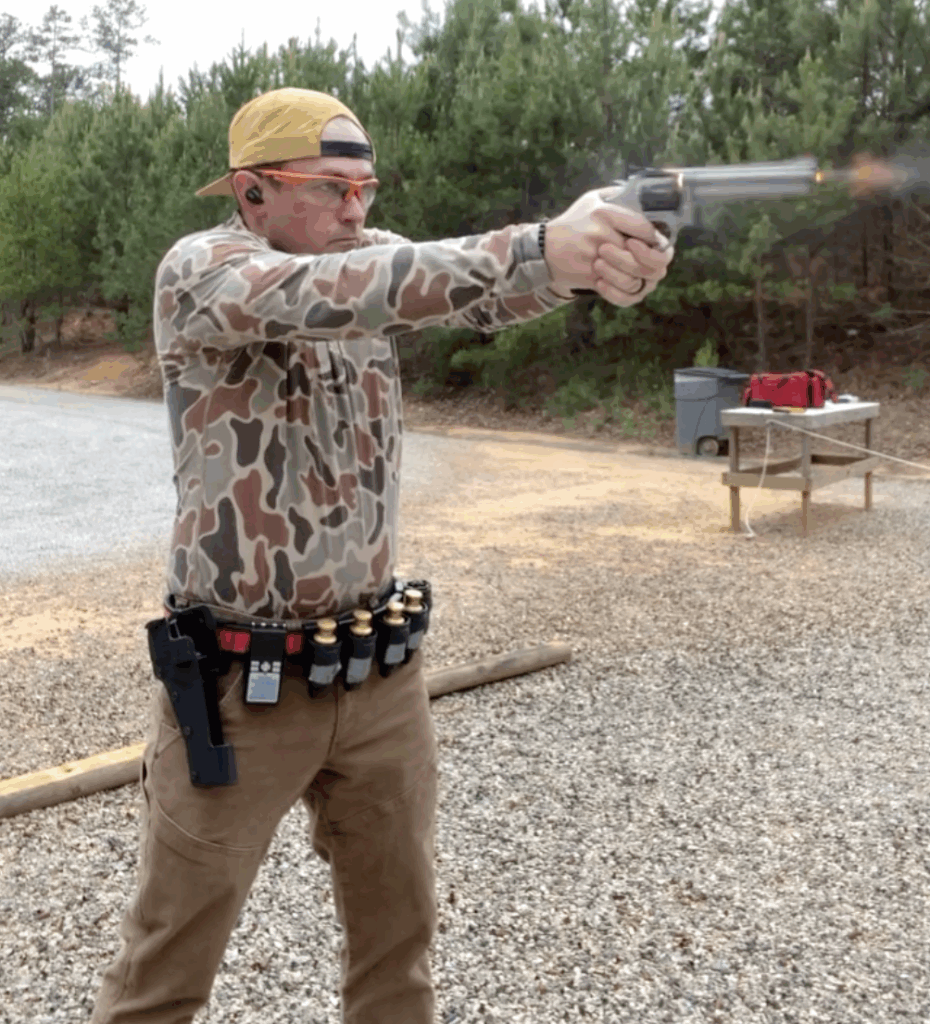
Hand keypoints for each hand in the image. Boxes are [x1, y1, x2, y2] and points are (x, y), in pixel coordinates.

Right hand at [544, 188, 673, 305]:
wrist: (543, 249)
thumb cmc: (572, 223)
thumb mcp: (592, 200)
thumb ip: (617, 196)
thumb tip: (645, 198)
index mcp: (605, 213)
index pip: (644, 228)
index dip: (654, 238)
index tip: (653, 240)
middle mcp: (602, 236)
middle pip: (642, 257)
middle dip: (649, 261)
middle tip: (646, 260)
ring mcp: (596, 260)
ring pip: (634, 277)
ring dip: (635, 276)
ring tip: (630, 271)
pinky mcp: (591, 279)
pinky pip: (620, 293)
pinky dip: (623, 290)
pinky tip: (619, 282)